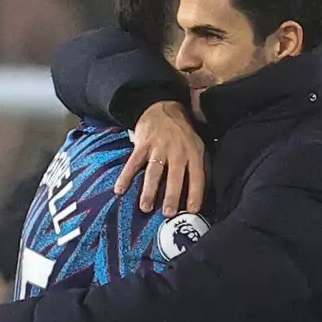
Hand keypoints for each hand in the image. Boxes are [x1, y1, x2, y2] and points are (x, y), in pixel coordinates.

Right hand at [114, 101, 205, 216]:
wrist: (162, 108)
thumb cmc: (182, 133)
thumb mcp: (197, 146)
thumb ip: (200, 167)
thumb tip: (202, 194)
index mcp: (193, 153)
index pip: (197, 177)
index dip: (195, 194)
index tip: (192, 211)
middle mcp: (177, 151)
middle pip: (174, 176)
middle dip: (171, 196)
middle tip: (168, 213)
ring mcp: (159, 147)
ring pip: (154, 172)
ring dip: (149, 191)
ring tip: (145, 208)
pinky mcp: (142, 144)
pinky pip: (133, 163)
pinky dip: (125, 176)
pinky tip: (119, 190)